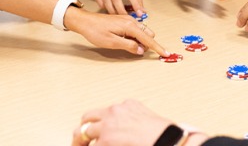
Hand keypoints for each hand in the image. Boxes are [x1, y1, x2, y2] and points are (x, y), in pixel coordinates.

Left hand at [64, 8, 168, 56]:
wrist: (85, 21)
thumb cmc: (96, 32)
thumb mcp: (112, 42)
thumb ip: (128, 46)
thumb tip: (141, 50)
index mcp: (129, 26)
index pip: (148, 39)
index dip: (157, 47)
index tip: (166, 54)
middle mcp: (131, 21)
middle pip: (147, 34)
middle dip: (149, 44)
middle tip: (141, 53)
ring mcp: (127, 20)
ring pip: (142, 32)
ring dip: (142, 41)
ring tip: (134, 48)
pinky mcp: (123, 21)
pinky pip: (136, 30)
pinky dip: (137, 38)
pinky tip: (129, 42)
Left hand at [72, 99, 208, 145]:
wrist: (168, 142)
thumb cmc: (164, 136)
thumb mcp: (146, 120)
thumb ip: (132, 121)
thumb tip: (126, 133)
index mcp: (127, 105)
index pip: (105, 112)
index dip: (98, 124)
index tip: (97, 133)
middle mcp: (114, 112)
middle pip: (88, 118)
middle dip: (82, 131)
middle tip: (79, 142)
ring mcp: (107, 127)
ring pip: (82, 132)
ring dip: (79, 142)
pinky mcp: (105, 142)